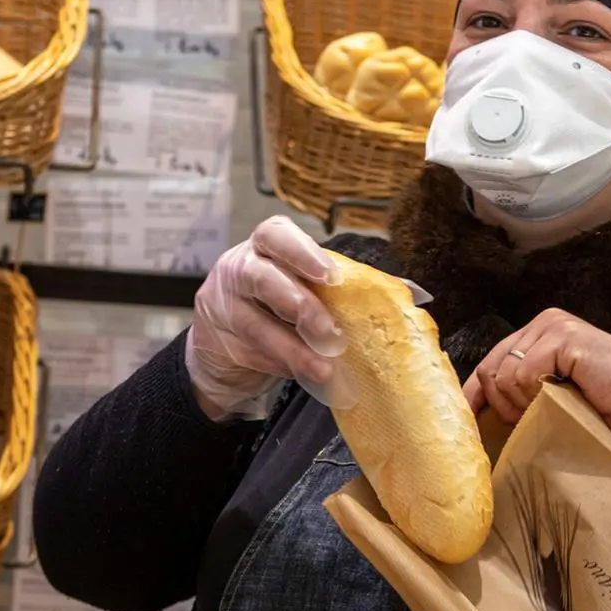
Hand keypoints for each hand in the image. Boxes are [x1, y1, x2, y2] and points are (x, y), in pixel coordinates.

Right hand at [186, 216, 344, 420]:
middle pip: (262, 278)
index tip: (331, 277)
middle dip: (300, 305)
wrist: (220, 345)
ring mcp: (222, 306)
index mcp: (263, 246)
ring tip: (324, 368)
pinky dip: (282, 366)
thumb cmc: (272, 306)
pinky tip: (304, 374)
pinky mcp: (216, 343)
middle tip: (329, 332)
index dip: (302, 254)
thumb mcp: (294, 284)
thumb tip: (394, 292)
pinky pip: (251, 355)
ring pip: (256, 325)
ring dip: (294, 349)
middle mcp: (237, 269)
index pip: (275, 235)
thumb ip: (328, 286)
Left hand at [462, 309, 610, 471]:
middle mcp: (543, 322)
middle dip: (503, 405)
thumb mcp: (553, 397)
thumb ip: (522, 391)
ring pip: (503, 374)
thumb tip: (476, 410)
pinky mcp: (566, 339)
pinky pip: (523, 374)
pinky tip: (558, 400)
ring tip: (550, 411)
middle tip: (532, 420)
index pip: (490, 362)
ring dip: (519, 404)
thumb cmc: (607, 408)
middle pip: (490, 369)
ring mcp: (554, 327)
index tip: (465, 424)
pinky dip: (533, 395)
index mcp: (538, 332)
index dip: (475, 395)